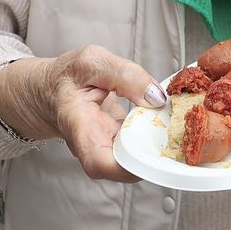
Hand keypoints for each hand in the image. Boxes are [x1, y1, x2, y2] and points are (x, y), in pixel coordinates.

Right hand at [0, 46, 165, 182]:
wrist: (53, 90)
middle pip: (125, 168)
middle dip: (155, 157)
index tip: (151, 155)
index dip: (126, 168)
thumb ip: (125, 75)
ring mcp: (109, 147)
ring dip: (161, 145)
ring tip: (176, 124)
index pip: (99, 163)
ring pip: (137, 158)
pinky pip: (142, 145)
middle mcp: (95, 145)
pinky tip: (170, 118)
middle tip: (176, 135)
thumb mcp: (92, 61)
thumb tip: (156, 97)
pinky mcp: (121, 142)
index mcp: (80, 127)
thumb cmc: (67, 78)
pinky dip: (159, 133)